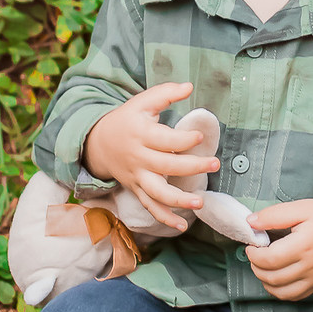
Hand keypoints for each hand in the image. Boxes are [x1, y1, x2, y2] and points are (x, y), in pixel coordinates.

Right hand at [82, 82, 218, 233]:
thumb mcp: (142, 102)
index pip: (164, 139)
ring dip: (178, 200)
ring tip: (200, 203)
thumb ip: (165, 93)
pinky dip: (165, 218)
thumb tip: (189, 85)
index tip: (200, 137)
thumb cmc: (127, 120)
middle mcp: (138, 158)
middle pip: (166, 166)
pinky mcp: (137, 190)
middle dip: (191, 166)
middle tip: (214, 164)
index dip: (183, 139)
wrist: (98, 143)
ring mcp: (137, 177)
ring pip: (157, 192)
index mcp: (141, 134)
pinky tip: (183, 225)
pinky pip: (150, 207)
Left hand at [245, 199, 312, 300]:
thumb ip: (273, 215)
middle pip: (272, 277)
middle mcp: (308, 266)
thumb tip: (251, 223)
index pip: (269, 259)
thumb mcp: (301, 208)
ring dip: (265, 281)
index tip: (252, 246)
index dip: (253, 255)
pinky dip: (279, 291)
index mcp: (303, 245)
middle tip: (255, 255)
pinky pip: (293, 296)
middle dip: (256, 267)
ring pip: (280, 291)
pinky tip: (276, 279)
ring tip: (263, 267)